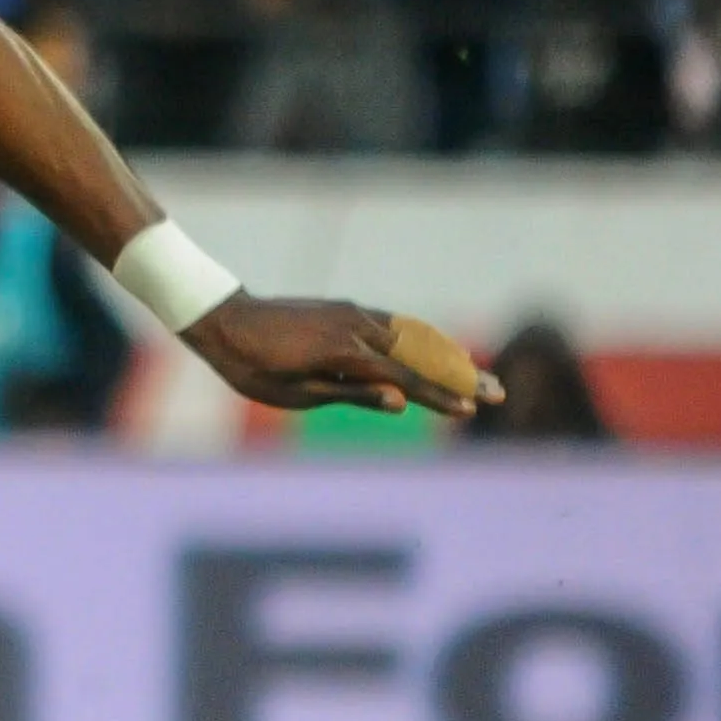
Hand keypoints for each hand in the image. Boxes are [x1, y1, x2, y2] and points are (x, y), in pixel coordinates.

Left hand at [183, 296, 496, 419]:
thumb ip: (351, 394)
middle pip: (421, 354)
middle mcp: (357, 327)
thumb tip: (400, 401)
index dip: (439, 397)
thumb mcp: (294, 393)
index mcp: (346, 352)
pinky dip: (422, 341)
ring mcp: (354, 314)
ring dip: (448, 356)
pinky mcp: (347, 309)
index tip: (470, 411)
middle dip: (460, 376)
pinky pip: (394, 327)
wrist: (224, 320)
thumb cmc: (252, 366)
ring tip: (478, 376)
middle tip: (496, 393)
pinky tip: (439, 353)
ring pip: (413, 337)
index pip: (405, 379)